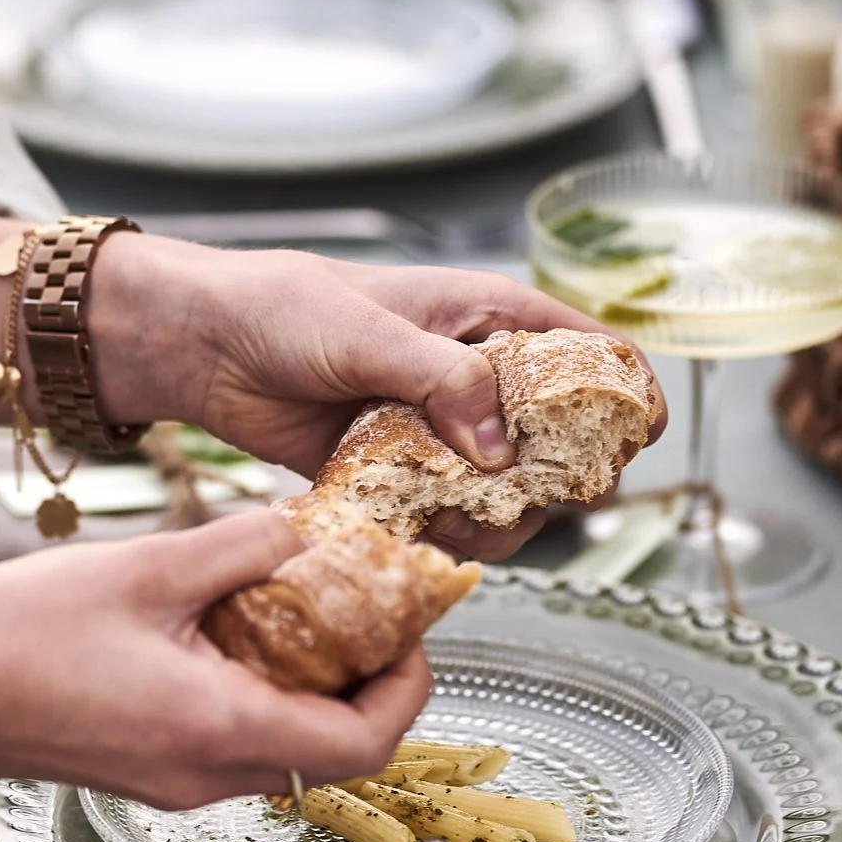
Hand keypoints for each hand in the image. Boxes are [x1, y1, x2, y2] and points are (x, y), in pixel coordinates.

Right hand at [0, 509, 429, 807]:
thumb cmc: (12, 636)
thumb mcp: (148, 567)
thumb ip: (244, 546)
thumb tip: (308, 529)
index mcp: (223, 729)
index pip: (366, 741)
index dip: (409, 686)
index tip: (409, 628)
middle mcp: (210, 774)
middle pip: (335, 748)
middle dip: (365, 678)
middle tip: (363, 606)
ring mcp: (178, 781)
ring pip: (286, 745)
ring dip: (310, 682)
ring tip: (298, 603)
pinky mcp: (150, 769)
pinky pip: (236, 738)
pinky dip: (259, 688)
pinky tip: (229, 625)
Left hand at [92, 241, 666, 560]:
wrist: (204, 346)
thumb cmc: (284, 308)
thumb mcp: (371, 331)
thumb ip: (443, 379)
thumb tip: (499, 448)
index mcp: (487, 317)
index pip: (586, 350)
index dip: (625, 393)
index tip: (637, 440)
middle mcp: (474, 376)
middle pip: (557, 440)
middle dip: (554, 480)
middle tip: (526, 500)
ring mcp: (439, 429)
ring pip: (505, 492)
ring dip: (496, 519)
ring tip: (455, 519)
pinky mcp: (400, 473)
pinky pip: (446, 516)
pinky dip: (444, 533)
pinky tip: (420, 530)